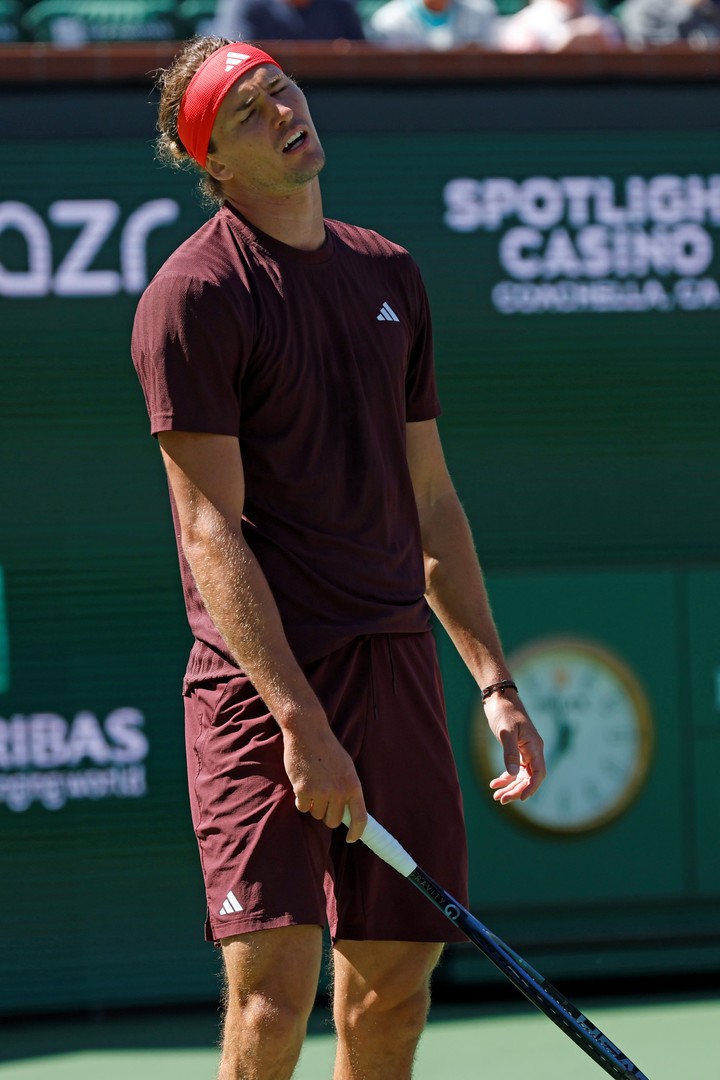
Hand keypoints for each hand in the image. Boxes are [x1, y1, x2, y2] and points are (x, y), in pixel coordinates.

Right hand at [282, 721, 366, 841]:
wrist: (308, 733)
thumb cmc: (327, 750)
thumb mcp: (346, 768)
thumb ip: (348, 789)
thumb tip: (349, 813)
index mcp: (353, 785)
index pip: (360, 818)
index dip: (357, 832)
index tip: (351, 839)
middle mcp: (339, 791)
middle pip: (334, 821)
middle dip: (327, 815)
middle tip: (323, 800)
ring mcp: (322, 792)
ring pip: (317, 815)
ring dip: (314, 805)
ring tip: (313, 784)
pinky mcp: (304, 791)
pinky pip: (303, 808)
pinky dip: (301, 800)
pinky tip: (302, 783)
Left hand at [484, 691, 545, 804]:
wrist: (499, 698)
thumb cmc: (504, 711)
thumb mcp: (505, 732)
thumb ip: (510, 752)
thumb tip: (513, 775)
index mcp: (535, 746)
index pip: (539, 773)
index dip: (532, 787)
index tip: (521, 799)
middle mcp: (533, 751)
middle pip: (529, 778)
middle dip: (517, 790)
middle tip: (501, 800)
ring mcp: (525, 751)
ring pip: (521, 776)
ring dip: (510, 787)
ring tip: (496, 797)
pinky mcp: (516, 750)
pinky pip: (514, 769)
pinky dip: (505, 778)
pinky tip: (493, 783)